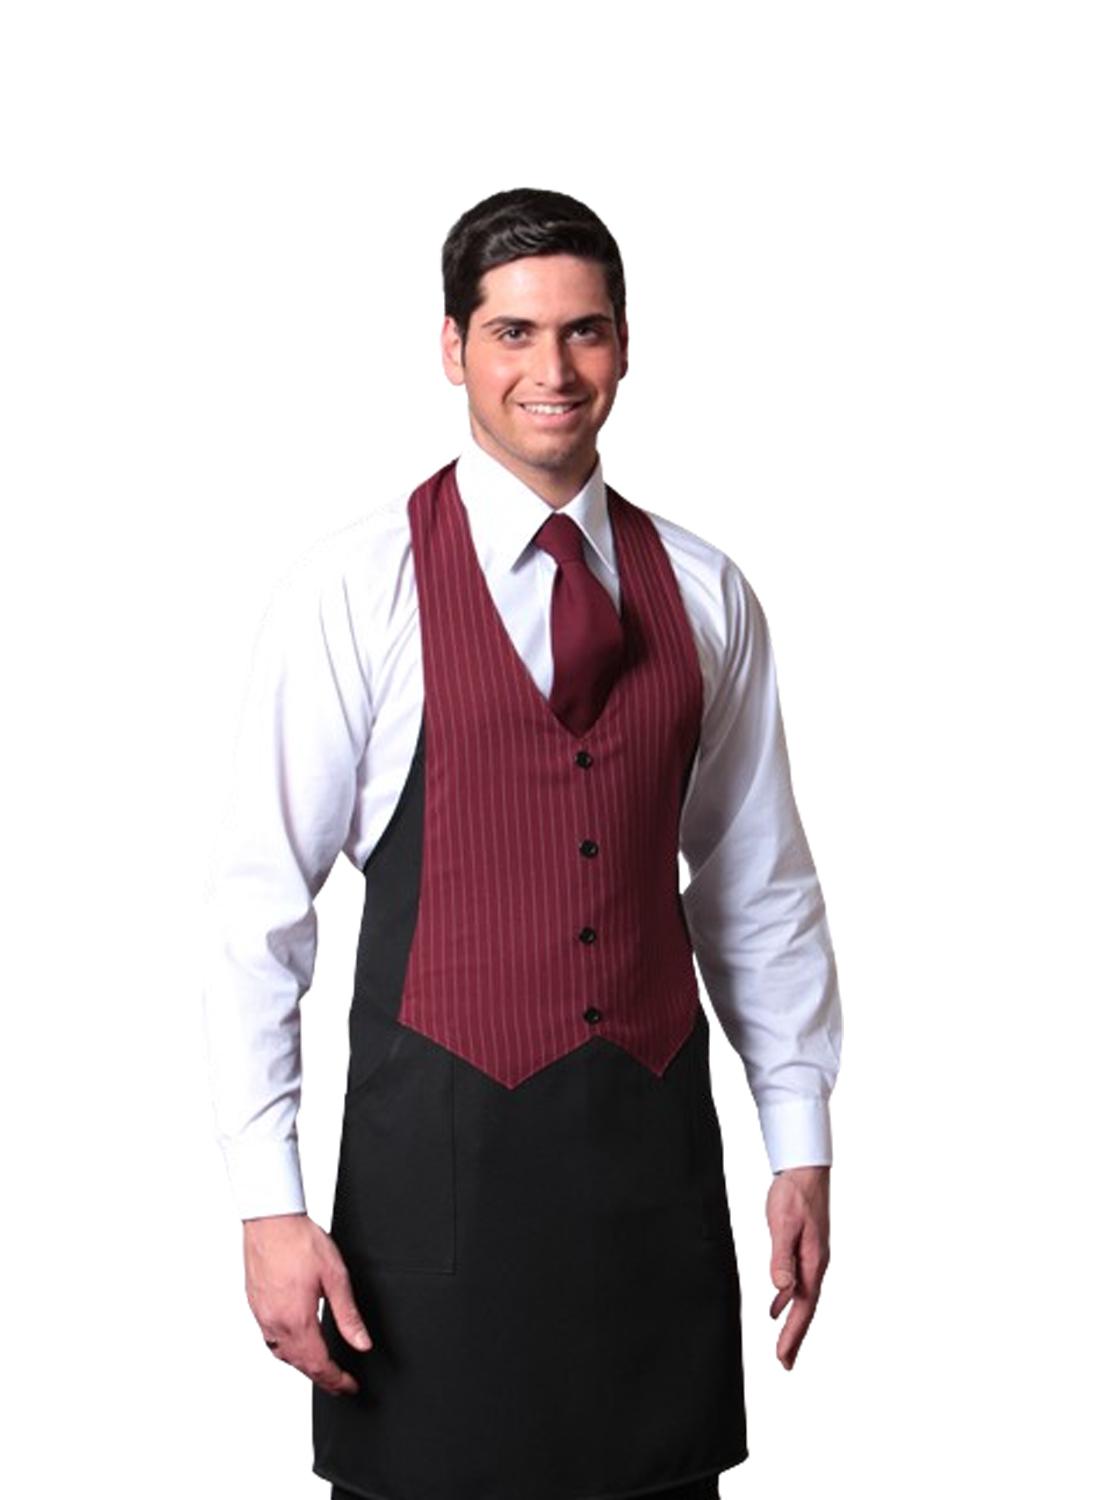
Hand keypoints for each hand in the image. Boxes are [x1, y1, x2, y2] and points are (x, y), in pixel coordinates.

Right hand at [243, 1212, 372, 1394]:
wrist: (270, 1219)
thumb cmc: (300, 1241)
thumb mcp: (335, 1276)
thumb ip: (348, 1314)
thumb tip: (362, 1343)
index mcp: (297, 1320)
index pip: (319, 1365)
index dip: (336, 1381)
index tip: (349, 1387)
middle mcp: (275, 1323)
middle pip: (300, 1365)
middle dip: (322, 1379)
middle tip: (339, 1384)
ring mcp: (262, 1315)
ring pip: (282, 1355)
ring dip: (303, 1366)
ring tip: (320, 1369)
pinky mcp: (255, 1305)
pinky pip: (270, 1340)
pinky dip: (286, 1350)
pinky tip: (295, 1343)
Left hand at [766, 1165, 830, 1370]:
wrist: (805, 1169)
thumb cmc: (793, 1194)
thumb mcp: (782, 1224)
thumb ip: (781, 1256)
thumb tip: (781, 1289)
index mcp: (813, 1262)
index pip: (804, 1307)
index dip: (793, 1334)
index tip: (783, 1357)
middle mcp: (816, 1264)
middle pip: (806, 1308)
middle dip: (795, 1337)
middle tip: (785, 1363)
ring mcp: (811, 1257)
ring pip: (802, 1298)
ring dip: (793, 1322)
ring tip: (784, 1346)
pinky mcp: (804, 1248)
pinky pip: (797, 1283)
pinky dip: (787, 1299)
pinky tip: (776, 1308)